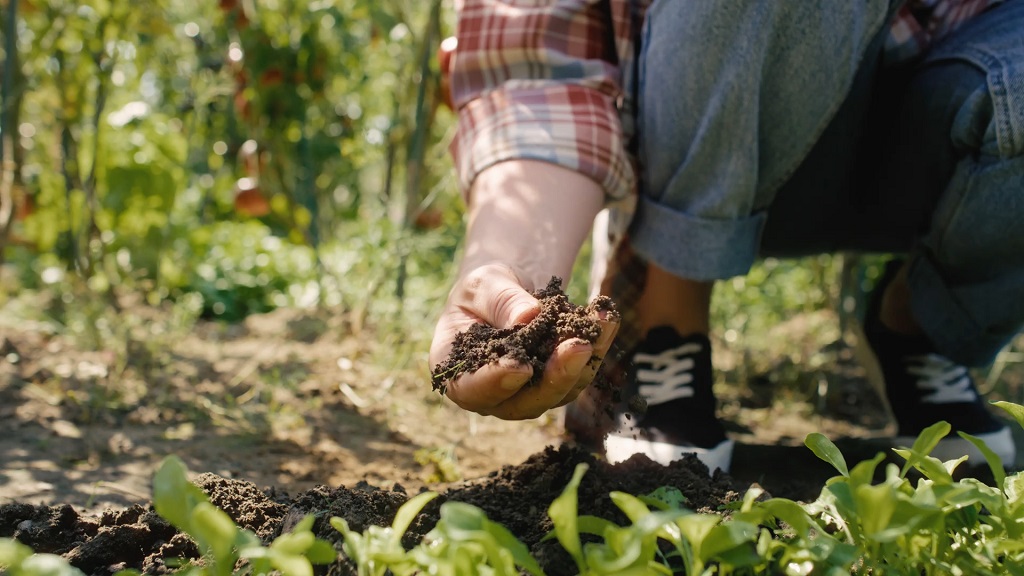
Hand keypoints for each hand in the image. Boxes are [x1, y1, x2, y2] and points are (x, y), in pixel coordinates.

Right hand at [429, 263, 618, 419]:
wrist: (507, 293)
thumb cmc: (483, 291)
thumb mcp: (483, 284)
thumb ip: (501, 301)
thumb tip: (530, 316)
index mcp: (458, 375)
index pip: (473, 389)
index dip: (496, 381)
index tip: (520, 365)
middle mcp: (493, 396)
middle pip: (525, 401)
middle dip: (555, 375)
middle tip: (578, 346)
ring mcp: (528, 395)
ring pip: (561, 390)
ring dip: (586, 359)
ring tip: (602, 320)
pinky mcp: (559, 384)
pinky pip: (581, 371)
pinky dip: (598, 344)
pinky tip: (608, 318)